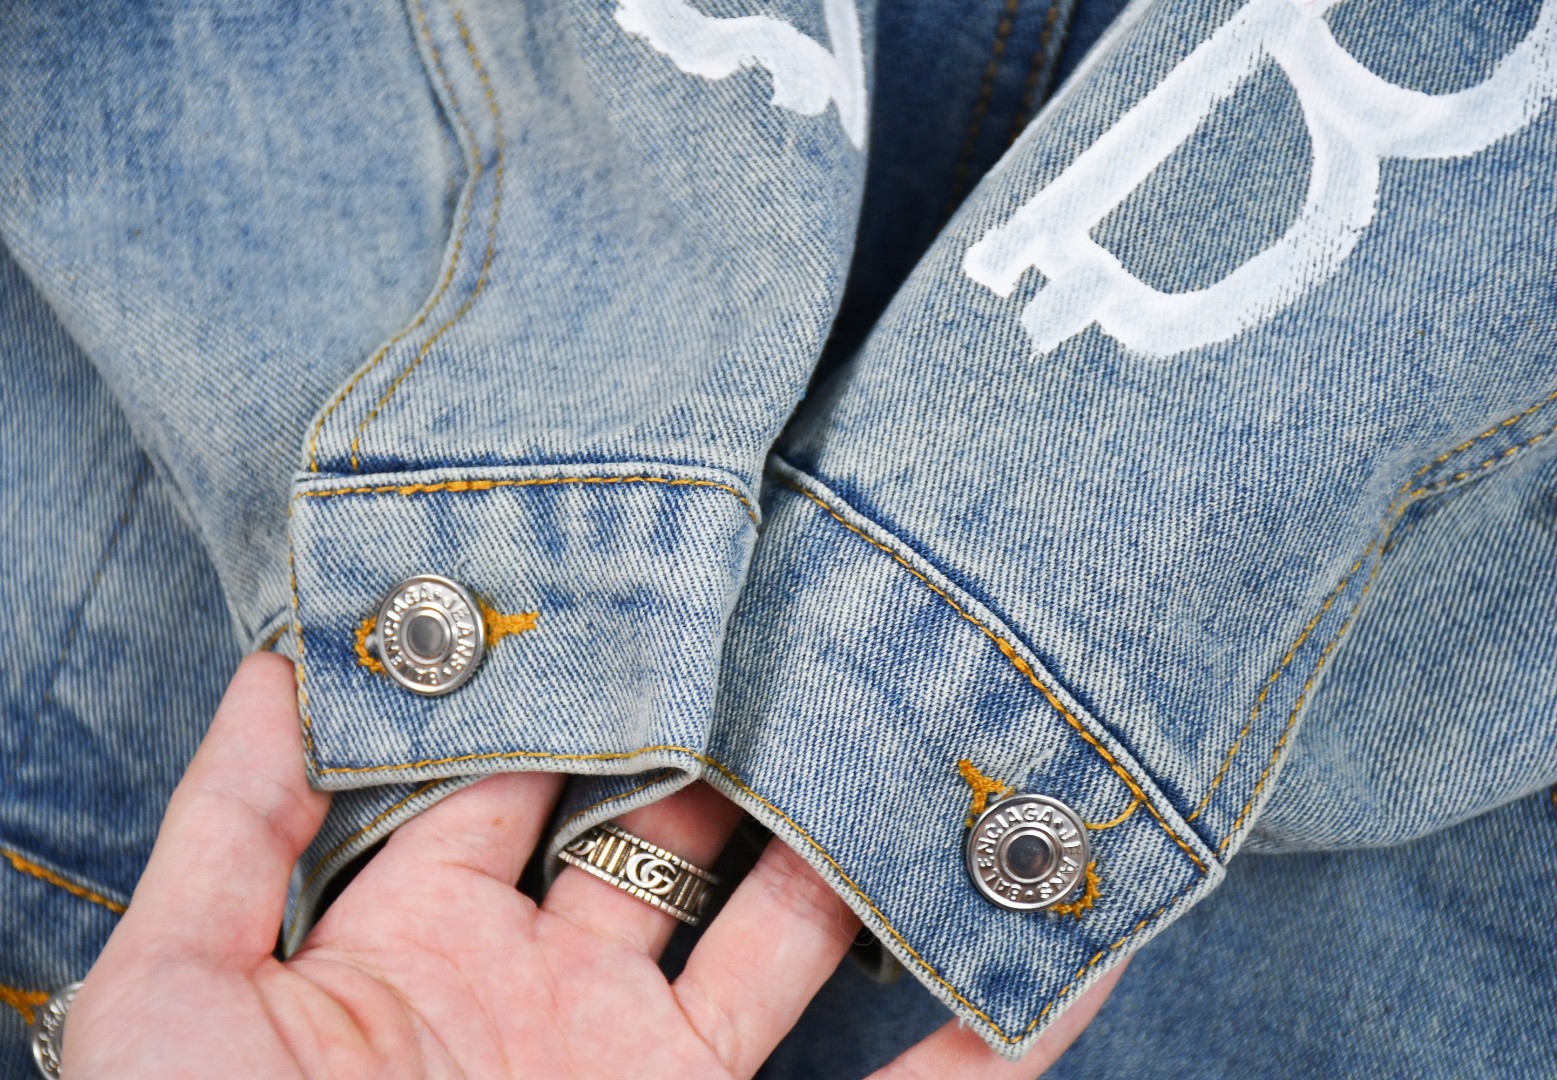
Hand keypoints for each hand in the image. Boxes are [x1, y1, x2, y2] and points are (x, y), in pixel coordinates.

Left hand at [66, 653, 1122, 1077]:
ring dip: (865, 846)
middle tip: (818, 606)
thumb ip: (229, 822)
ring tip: (942, 723)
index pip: (522, 763)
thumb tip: (285, 649)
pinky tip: (1057, 963)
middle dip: (735, 728)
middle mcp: (556, 990)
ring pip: (793, 932)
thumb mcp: (177, 994)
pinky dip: (990, 1045)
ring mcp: (652, 1072)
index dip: (581, 669)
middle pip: (673, 826)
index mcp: (430, 935)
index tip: (661, 560)